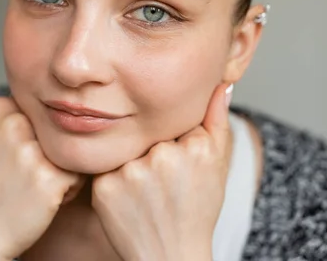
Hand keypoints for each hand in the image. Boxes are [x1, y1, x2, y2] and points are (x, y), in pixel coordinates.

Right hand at [0, 97, 83, 260]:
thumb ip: (22, 112)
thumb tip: (66, 97)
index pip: (46, 111)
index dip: (39, 136)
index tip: (16, 155)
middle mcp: (11, 123)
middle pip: (61, 129)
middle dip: (53, 152)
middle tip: (28, 173)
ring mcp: (29, 150)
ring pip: (73, 150)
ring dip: (64, 170)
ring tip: (37, 185)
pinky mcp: (47, 177)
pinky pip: (79, 174)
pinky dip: (69, 189)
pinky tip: (46, 197)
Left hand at [92, 84, 232, 260]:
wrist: (170, 256)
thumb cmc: (196, 210)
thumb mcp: (218, 164)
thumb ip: (217, 118)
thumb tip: (222, 84)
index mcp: (196, 147)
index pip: (174, 120)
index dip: (174, 138)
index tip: (178, 163)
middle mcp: (163, 156)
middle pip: (149, 132)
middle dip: (152, 149)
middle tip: (161, 179)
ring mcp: (131, 172)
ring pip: (126, 148)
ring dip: (132, 162)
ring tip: (145, 190)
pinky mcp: (104, 187)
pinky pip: (106, 166)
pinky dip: (114, 177)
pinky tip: (127, 196)